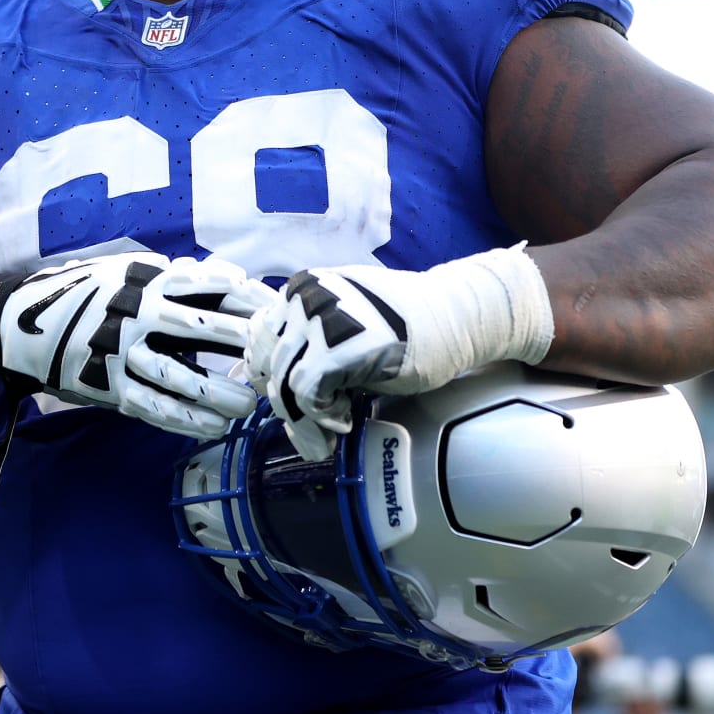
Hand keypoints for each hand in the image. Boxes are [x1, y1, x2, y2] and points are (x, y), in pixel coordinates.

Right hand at [0, 252, 274, 437]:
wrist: (25, 321)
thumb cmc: (92, 294)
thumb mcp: (130, 272)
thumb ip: (176, 277)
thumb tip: (232, 277)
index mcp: (147, 280)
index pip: (207, 285)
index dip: (246, 297)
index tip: (276, 310)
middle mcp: (135, 312)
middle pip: (198, 327)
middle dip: (238, 341)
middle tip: (270, 358)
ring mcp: (121, 352)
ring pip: (177, 376)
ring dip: (216, 393)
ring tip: (247, 405)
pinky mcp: (108, 385)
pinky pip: (153, 407)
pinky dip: (186, 420)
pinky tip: (214, 427)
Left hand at [246, 247, 552, 458]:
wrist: (457, 317)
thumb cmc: (403, 327)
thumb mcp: (341, 321)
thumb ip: (302, 339)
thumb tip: (255, 377)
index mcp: (301, 288)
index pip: (259, 342)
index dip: (271, 379)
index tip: (297, 402)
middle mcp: (305, 297)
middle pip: (267, 366)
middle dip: (287, 404)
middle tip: (318, 425)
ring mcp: (321, 318)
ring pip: (283, 383)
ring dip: (305, 417)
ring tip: (334, 425)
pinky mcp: (341, 346)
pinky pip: (307, 394)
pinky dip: (321, 417)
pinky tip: (346, 419)